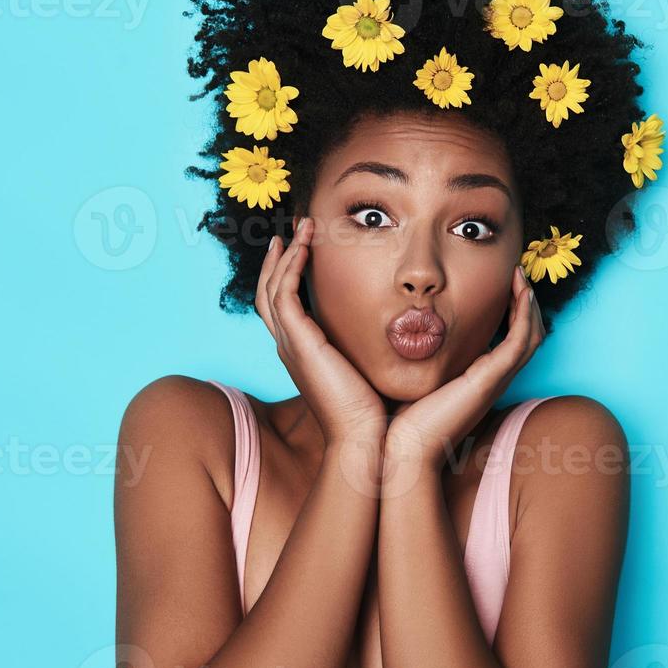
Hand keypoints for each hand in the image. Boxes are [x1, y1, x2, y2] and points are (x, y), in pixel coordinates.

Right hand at [256, 216, 386, 445]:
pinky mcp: (298, 342)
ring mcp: (290, 345)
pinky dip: (291, 267)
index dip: (288, 276)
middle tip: (293, 230)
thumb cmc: (375, 413)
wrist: (365, 439)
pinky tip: (305, 247)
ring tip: (301, 228)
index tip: (302, 249)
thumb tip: (398, 330)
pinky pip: (283, 294)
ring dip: (286, 255)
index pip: (284, 307)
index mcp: (304, 354)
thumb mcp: (369, 369)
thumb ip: (372, 347)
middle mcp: (290, 347)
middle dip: (279, 260)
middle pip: (269, 293)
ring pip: (272, 288)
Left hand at [384, 265, 545, 469]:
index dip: (511, 310)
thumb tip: (402, 331)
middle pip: (526, 335)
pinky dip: (524, 314)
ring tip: (519, 274)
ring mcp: (494, 381)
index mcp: (477, 380)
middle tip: (516, 271)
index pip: (507, 340)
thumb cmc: (400, 417)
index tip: (501, 281)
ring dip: (529, 303)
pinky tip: (519, 291)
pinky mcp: (490, 380)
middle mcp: (491, 380)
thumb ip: (418, 356)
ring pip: (530, 336)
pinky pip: (520, 341)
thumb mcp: (414, 378)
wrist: (400, 449)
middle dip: (525, 302)